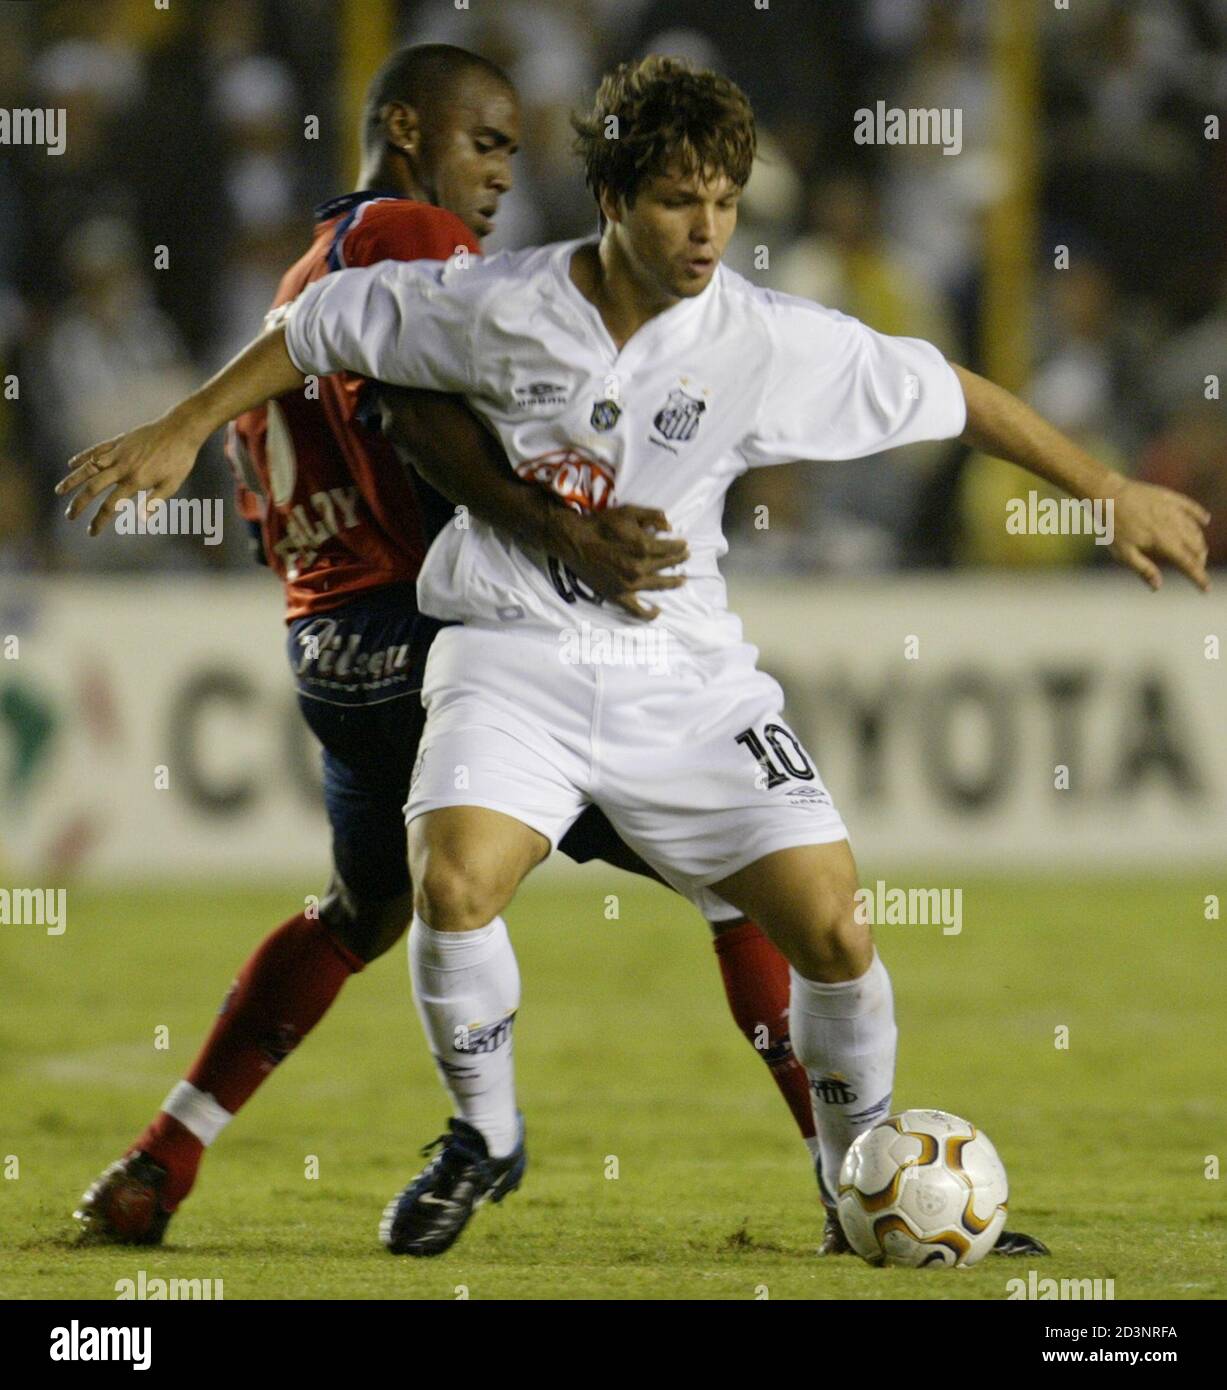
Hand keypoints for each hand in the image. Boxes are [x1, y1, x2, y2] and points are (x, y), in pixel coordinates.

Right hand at [56, 409, 205, 536]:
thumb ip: (154, 502)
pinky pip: (96, 450)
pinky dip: (83, 457)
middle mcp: (122, 467)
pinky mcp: (118, 441)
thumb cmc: (180, 460)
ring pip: (89, 468)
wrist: (181, 429)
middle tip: (68, 516)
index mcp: (135, 481)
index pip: (111, 506)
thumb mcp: (171, 484)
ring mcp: (118, 453)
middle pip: (93, 488)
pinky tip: (72, 464)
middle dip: (79, 504)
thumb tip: (140, 521)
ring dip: (72, 480)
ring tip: (58, 491)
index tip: (91, 532)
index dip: (99, 520)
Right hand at [551, 505, 688, 619]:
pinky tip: (657, 611)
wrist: (575, 542)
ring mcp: (630, 585)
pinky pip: (636, 610)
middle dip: (679, 560)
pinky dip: (648, 613)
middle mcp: (640, 568)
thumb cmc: (601, 524)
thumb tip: (670, 527)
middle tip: (685, 558)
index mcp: (644, 548)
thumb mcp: (628, 511)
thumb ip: (653, 516)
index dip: (680, 546)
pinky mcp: (618, 596)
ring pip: (658, 586)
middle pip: (667, 565)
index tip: (684, 544)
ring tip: (682, 579)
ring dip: (673, 582)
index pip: (671, 548)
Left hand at [1106, 477, 1210, 591]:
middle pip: (1196, 547)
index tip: (1206, 589)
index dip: (1199, 578)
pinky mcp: (1170, 498)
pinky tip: (1205, 521)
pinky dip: (1200, 516)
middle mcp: (1174, 526)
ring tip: (1196, 552)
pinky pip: (1191, 507)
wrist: (1108, 495)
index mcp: (1164, 542)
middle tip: (1195, 569)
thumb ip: (1143, 569)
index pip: (1188, 564)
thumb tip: (1157, 587)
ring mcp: (1174, 510)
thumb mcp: (1124, 553)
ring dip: (1199, 543)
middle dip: (1199, 561)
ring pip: (1196, 530)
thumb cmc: (1113, 527)